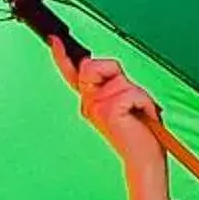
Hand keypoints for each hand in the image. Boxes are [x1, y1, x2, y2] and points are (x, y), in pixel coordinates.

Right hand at [49, 39, 171, 199]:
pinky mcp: (108, 111)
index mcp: (90, 102)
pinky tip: (140, 116)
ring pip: (119, 79)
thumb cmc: (139, 132)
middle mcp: (88, 104)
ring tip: (138, 113)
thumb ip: (109, 82)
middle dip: (116, 74)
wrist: (144, 159)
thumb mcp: (124, 100)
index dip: (62, 56)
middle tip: (129, 101)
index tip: (54, 40)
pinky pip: (131, 91)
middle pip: (95, 65)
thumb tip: (95, 66)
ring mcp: (96, 108)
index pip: (74, 74)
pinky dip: (143, 101)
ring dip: (136, 93)